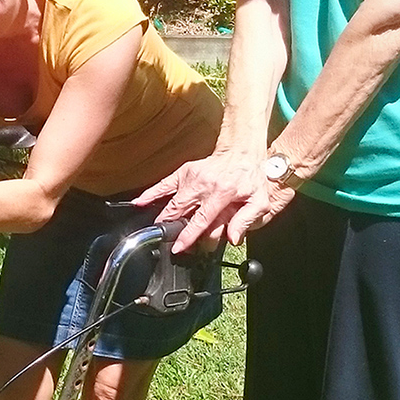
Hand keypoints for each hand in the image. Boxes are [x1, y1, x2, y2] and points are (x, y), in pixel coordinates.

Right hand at [132, 149, 294, 252]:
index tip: (178, 247)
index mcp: (221, 194)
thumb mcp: (259, 201)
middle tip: (168, 242)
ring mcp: (191, 178)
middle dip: (172, 229)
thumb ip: (246, 220)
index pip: (200, 219)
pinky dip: (151, 193)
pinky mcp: (184, 172)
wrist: (241, 152)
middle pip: (181, 212)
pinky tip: (140, 202)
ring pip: (171, 201)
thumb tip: (232, 238)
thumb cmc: (250, 178)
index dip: (188, 235)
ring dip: (162, 217)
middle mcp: (203, 185)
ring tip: (154, 230)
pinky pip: (164, 184)